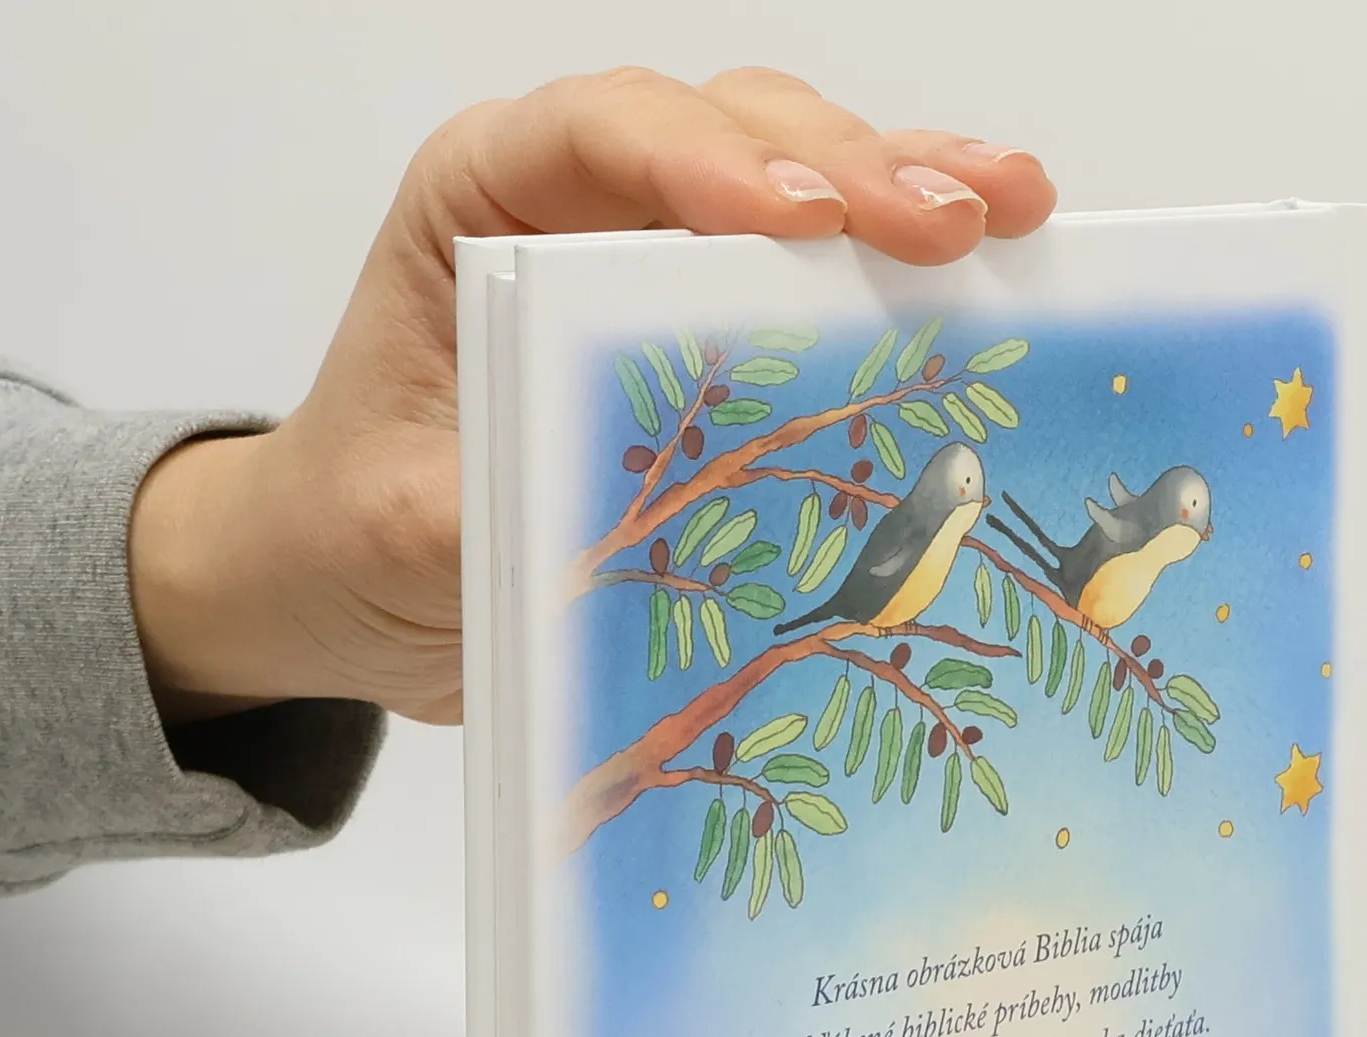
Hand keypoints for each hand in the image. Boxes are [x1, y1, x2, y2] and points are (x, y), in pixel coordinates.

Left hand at [128, 67, 1055, 724]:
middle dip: (847, 170)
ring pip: (802, 173)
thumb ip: (496, 506)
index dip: (703, 161)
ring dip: (910, 187)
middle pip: (729, 133)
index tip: (795, 218)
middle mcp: (579, 204)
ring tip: (1011, 212)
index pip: (598, 137)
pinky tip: (999, 261)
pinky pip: (825, 270)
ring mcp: (661, 258)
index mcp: (477, 205)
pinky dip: (909, 268)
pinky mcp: (722, 329)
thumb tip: (618, 517)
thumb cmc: (357, 526)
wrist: (356, 574)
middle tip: (947, 225)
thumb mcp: (400, 530)